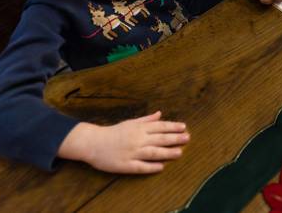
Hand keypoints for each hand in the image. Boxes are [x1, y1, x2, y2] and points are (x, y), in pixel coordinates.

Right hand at [57, 112, 188, 173]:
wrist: (93, 143)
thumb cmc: (113, 132)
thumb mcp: (130, 122)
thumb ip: (146, 120)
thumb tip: (160, 114)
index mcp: (138, 128)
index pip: (159, 126)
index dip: (172, 127)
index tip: (184, 127)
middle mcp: (137, 139)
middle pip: (159, 139)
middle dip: (174, 138)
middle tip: (187, 138)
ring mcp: (132, 153)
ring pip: (152, 153)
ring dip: (167, 152)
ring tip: (179, 152)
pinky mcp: (126, 165)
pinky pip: (140, 167)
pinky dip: (151, 167)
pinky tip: (161, 167)